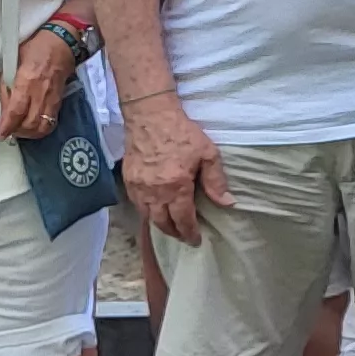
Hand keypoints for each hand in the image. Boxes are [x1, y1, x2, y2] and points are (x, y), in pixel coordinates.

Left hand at [2, 28, 73, 140]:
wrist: (59, 42)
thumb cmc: (32, 47)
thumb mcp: (12, 60)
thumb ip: (6, 82)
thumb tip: (1, 103)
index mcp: (26, 81)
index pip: (16, 110)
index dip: (8, 125)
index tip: (0, 133)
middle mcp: (40, 93)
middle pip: (30, 123)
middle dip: (17, 132)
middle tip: (8, 131)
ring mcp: (52, 98)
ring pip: (42, 126)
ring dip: (29, 133)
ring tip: (19, 131)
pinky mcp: (59, 100)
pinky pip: (51, 122)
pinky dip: (40, 129)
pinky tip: (32, 126)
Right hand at [119, 101, 233, 244]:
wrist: (150, 114)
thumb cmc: (181, 132)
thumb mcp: (207, 153)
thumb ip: (215, 180)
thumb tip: (227, 203)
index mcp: (175, 187)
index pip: (182, 219)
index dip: (190, 233)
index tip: (195, 240)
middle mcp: (154, 192)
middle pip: (162, 223)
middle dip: (174, 233)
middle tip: (183, 236)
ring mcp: (138, 186)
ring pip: (146, 215)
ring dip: (158, 224)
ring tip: (169, 226)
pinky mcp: (127, 179)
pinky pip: (136, 203)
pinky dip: (145, 211)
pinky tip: (153, 209)